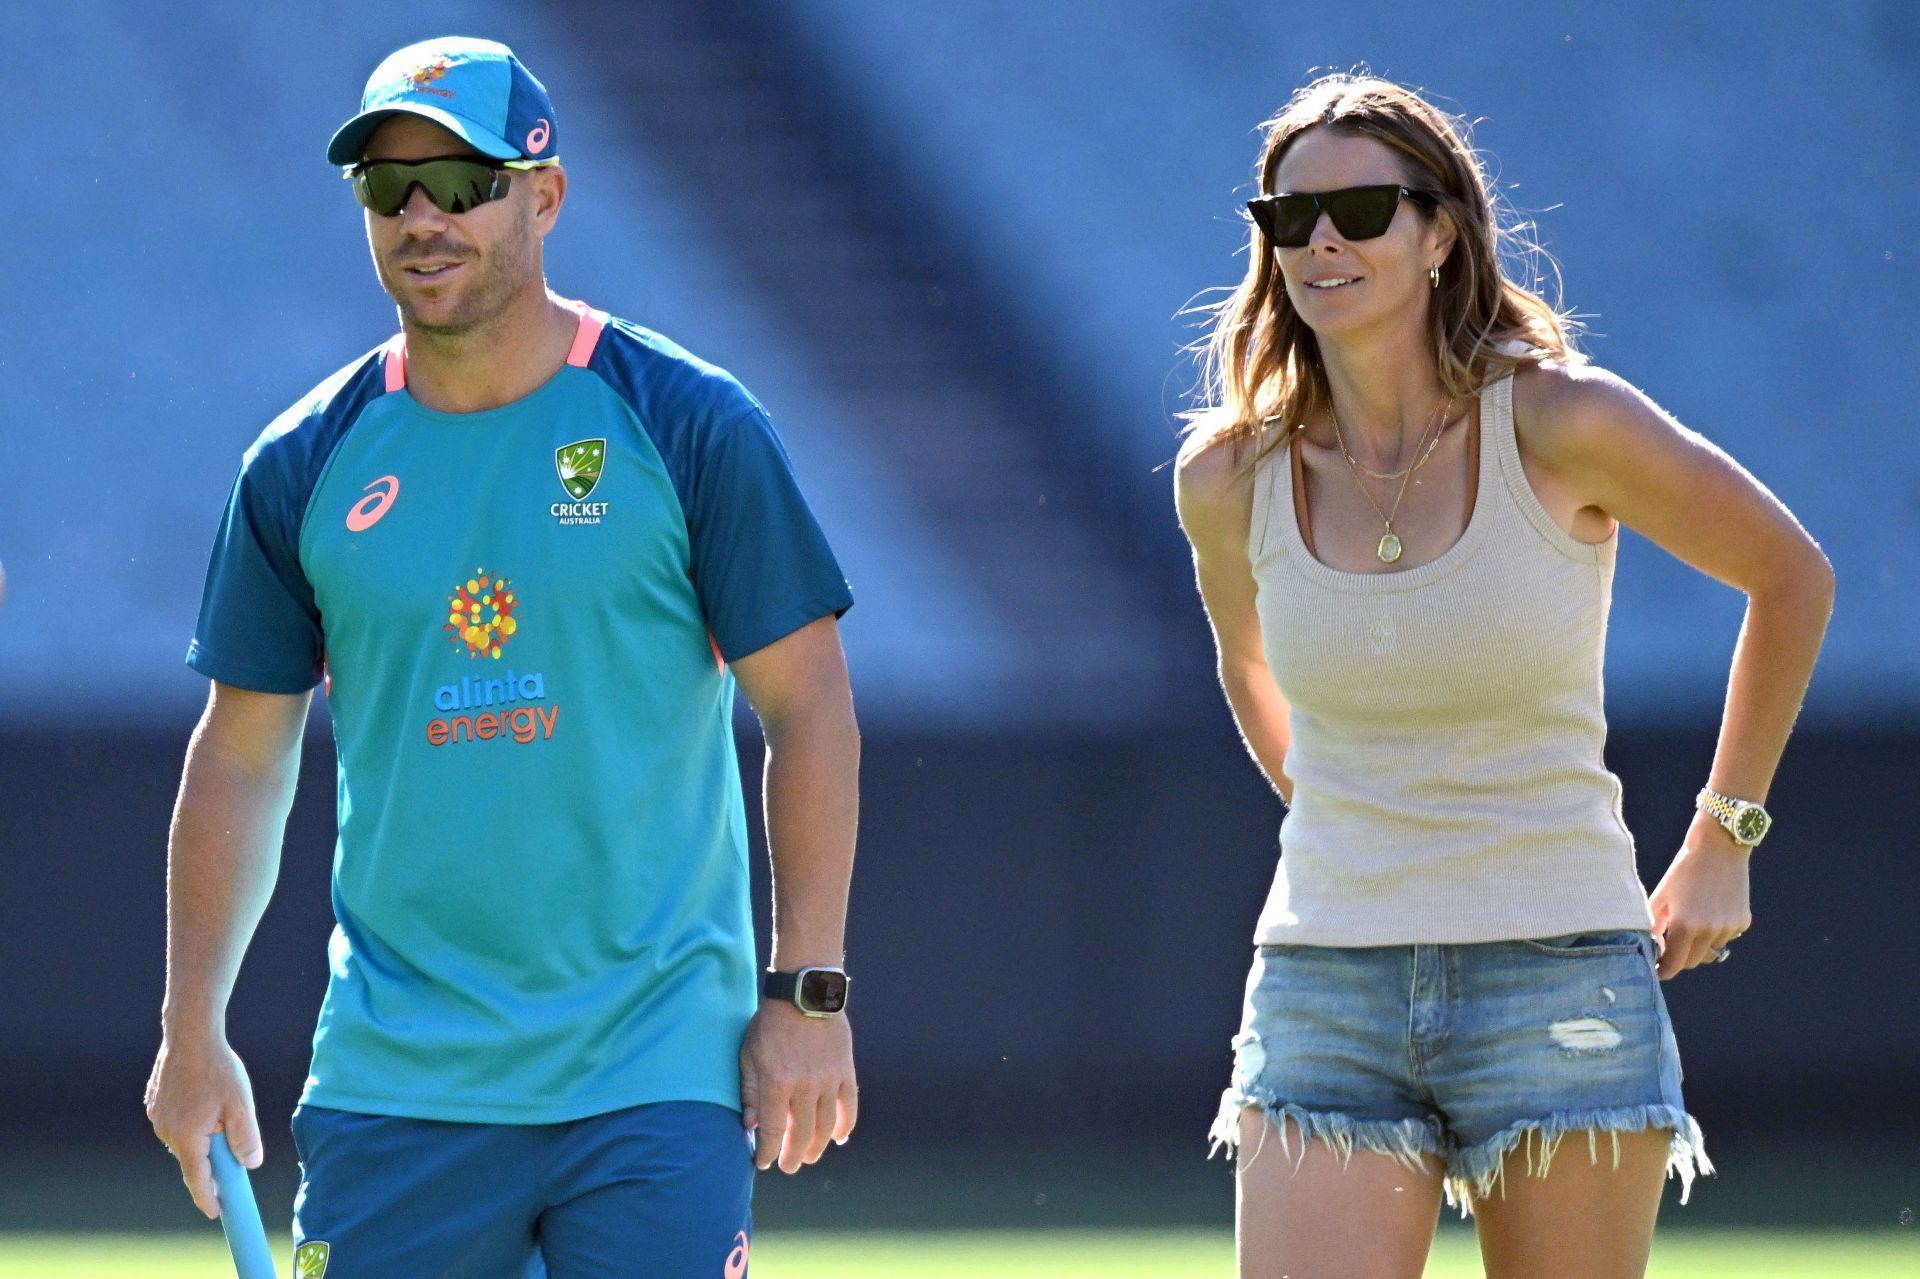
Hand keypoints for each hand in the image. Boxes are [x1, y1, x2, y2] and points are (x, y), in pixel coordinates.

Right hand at [144, 1033, 262, 1218]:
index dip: (208, 1198)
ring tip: (220, 1113)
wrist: (190, 1035)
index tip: (217, 1212)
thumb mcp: (241, 1104)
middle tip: (232, 1158)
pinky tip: (204, 1102)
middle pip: (191, 1159)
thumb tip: (250, 1164)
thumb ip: (246, 1138)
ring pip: (184, 1139)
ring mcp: (157, 1117)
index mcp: (186, 1136)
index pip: (197, 1179)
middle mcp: (166, 1131)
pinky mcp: (155, 1104)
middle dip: (211, 1162)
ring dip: (202, 1137)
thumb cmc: (218, 1068)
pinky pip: (176, 1122)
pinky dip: (191, 1121)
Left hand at [739, 1003, 856, 1173]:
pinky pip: (848, 1106)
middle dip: (792, 1155)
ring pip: (825, 1125)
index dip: (767, 1152)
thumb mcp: (749, 1055)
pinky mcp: (845, 1072)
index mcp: (777, 1082)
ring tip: (809, 1157)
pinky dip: (845, 1125)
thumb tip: (750, 1126)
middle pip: (801, 1133)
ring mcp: (828, 1080)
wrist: (805, 994)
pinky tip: (839, 1138)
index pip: (773, 1130)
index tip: (763, 1163)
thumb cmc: (771, 1024)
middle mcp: (804, 1086)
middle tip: (788, 1166)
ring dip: (817, 1146)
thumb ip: (750, 1092)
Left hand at [1648, 814, 1752, 979]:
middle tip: (1670, 945)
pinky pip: (1725, 937)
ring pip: (1710, 951)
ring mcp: (1729, 928)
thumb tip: (1650, 947)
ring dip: (1698, 945)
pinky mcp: (1743, 922)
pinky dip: (1715, 932)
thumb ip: (1654, 925)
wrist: (1719, 847)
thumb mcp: (1661, 896)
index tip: (1656, 969)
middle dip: (1679, 958)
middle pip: (1692, 962)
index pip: (1673, 964)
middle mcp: (1709, 931)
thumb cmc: (1683, 870)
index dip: (1663, 970)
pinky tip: (1710, 910)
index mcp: (1685, 926)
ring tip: (1691, 920)